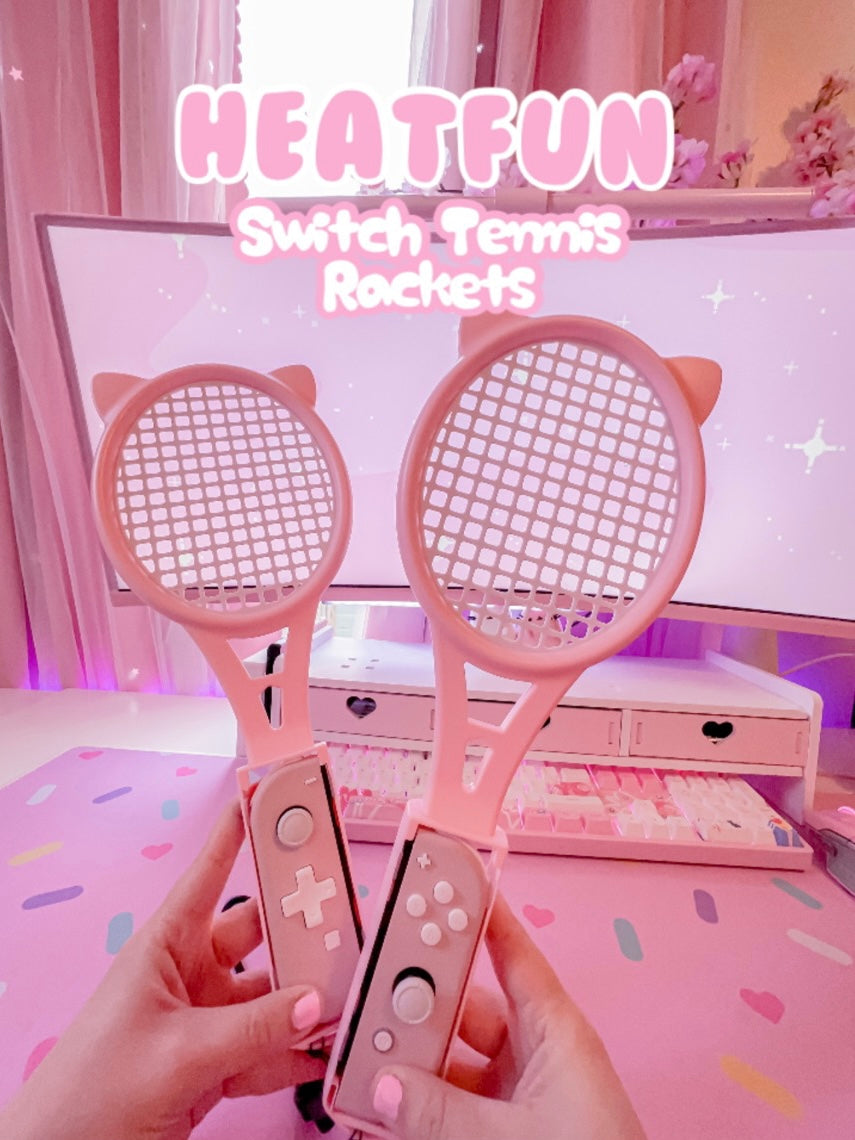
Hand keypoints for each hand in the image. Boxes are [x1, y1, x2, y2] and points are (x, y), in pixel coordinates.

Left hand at [0, 800, 324, 1139]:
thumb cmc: (90, 1092)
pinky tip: (324, 1048)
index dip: (239, 832)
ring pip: (271, 995)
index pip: (210, 873)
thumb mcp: (177, 1052)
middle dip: (300, 928)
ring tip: (347, 994)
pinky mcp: (217, 1063)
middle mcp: (190, 974)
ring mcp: (206, 1020)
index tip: (272, 796)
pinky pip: (269, 1045)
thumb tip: (311, 1005)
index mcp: (166, 946)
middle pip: (258, 934)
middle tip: (343, 919)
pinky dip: (298, 1049)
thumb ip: (252, 1029)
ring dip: (306, 998)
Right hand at [370, 894, 645, 1139]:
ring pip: (452, 1062)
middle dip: (418, 1003)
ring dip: (410, 1061)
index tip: (438, 881)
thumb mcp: (510, 1137)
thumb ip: (440, 1113)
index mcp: (555, 1032)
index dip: (477, 914)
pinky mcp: (504, 1131)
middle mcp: (535, 1056)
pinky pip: (452, 1105)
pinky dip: (418, 1105)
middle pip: (466, 1009)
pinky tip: (381, 1106)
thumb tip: (384, 1083)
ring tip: (361, 1054)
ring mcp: (518, 1097)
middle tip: (370, 989)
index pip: (511, 953)